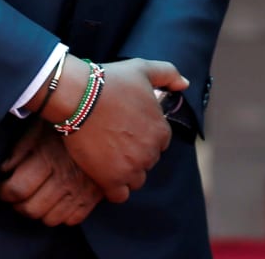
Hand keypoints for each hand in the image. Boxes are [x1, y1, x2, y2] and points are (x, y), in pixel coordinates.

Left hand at [0, 121, 102, 225]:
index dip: (4, 191)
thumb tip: (5, 171)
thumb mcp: (39, 126)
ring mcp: (82, 188)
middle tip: (20, 194)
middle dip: (19, 204)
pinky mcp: (97, 193)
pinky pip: (74, 219)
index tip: (4, 186)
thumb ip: (20, 149)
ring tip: (40, 197)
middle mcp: (65, 176)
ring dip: (42, 211)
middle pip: (31, 209)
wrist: (103, 115)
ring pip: (51, 219)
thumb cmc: (69, 119)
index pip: (16, 190)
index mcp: (49, 158)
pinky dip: (65, 214)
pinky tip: (61, 200)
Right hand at [56, 57, 187, 203]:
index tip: (132, 130)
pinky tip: (106, 176)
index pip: (161, 142)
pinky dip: (115, 189)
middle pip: (149, 161)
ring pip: (136, 179)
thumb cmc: (112, 81)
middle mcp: (150, 152)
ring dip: (127, 172)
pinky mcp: (110, 180)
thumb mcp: (145, 69)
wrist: (80, 96)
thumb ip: (169, 74)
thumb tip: (185, 84)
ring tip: (111, 158)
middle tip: (119, 141)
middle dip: (137, 153)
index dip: (146, 136)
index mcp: (161, 130)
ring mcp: (130, 168)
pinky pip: (120, 195)